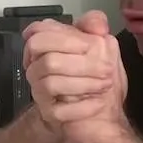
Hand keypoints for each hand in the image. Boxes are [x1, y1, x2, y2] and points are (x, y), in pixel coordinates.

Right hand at [22, 10, 128, 142]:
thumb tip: (96, 24)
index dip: (66, 37)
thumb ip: (95, 27)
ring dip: (86, 83)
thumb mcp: (103, 47)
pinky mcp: (48, 115)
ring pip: (52, 82)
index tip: (90, 45)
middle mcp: (36, 68)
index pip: (38, 32)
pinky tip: (98, 103)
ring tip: (105, 85)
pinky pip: (60, 109)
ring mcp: (39, 92)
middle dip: (81, 62)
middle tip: (106, 69)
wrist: (102, 118)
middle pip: (46, 58)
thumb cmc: (97, 81)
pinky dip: (84, 106)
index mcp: (46, 48)